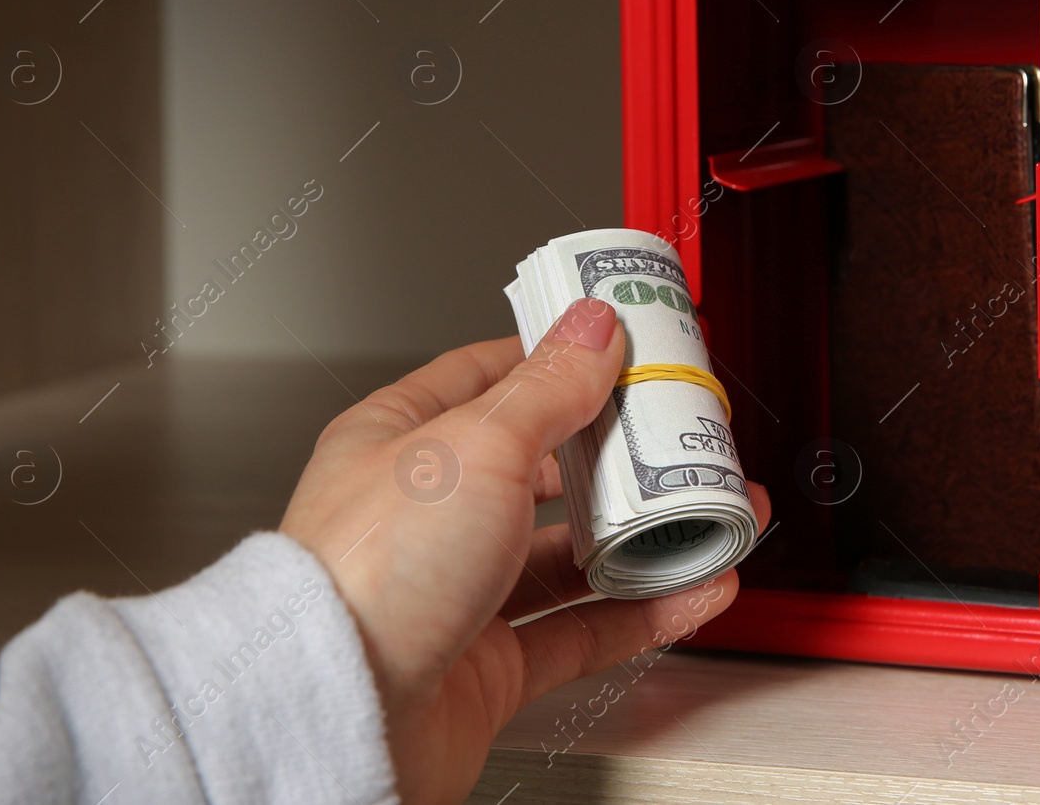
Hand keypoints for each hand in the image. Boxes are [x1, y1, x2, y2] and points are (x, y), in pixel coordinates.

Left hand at [279, 298, 770, 804]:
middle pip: (541, 470)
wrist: (335, 712)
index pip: (490, 379)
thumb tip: (592, 328)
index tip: (621, 346)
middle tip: (680, 439)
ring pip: (568, 556)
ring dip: (641, 538)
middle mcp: (428, 516)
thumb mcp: (475, 447)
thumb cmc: (367, 570)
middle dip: (617, 457)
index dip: (558, 359)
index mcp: (402, 441)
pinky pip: (581, 631)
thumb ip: (546, 388)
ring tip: (704, 518)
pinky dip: (641, 611)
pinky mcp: (487, 666)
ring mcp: (458, 592)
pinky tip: (690, 591)